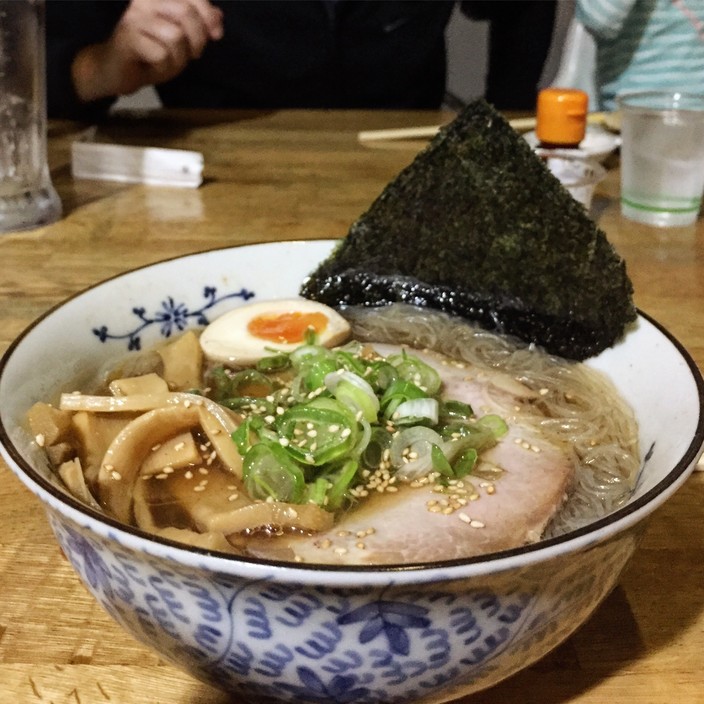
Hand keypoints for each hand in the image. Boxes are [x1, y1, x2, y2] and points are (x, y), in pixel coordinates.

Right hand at [72, 0, 223, 101]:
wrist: (116, 71)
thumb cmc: (150, 53)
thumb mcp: (181, 40)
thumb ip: (199, 25)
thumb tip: (218, 16)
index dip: (208, 14)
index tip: (216, 35)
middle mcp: (144, 1)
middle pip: (186, 13)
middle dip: (197, 40)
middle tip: (193, 55)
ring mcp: (133, 17)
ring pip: (175, 36)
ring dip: (179, 58)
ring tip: (168, 62)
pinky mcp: (127, 38)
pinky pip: (160, 54)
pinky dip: (163, 68)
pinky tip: (153, 67)